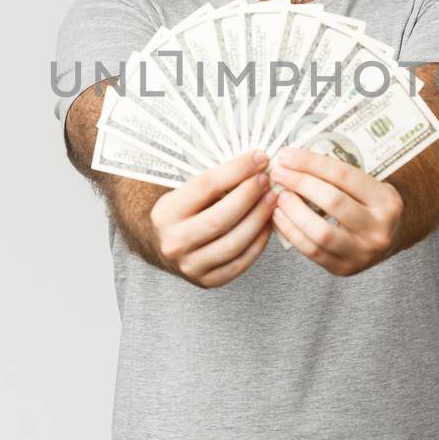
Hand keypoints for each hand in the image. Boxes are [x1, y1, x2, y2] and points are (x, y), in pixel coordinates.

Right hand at [148, 150, 277, 287]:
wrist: (166, 247)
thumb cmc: (184, 212)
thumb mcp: (187, 192)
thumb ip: (217, 180)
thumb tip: (256, 163)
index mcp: (165, 213)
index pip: (206, 186)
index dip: (236, 170)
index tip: (259, 158)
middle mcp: (174, 242)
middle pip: (220, 218)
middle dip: (249, 196)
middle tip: (267, 181)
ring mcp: (190, 265)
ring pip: (233, 243)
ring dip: (259, 219)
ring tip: (272, 200)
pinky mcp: (207, 281)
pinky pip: (240, 263)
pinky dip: (258, 243)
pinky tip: (267, 224)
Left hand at [268, 145, 404, 275]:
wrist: (389, 240)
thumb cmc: (370, 205)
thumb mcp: (368, 185)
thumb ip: (337, 174)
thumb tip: (294, 158)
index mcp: (385, 200)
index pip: (343, 175)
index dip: (311, 163)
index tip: (287, 154)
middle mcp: (378, 228)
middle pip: (332, 201)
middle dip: (300, 183)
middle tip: (279, 173)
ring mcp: (362, 252)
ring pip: (321, 231)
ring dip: (293, 211)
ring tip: (279, 196)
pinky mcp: (344, 268)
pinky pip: (312, 251)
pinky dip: (291, 232)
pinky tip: (280, 217)